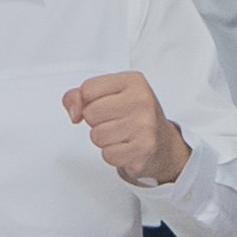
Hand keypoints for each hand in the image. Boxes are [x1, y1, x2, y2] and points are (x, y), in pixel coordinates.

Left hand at [62, 72, 187, 187]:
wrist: (163, 144)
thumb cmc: (132, 117)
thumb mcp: (109, 96)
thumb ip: (80, 96)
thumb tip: (74, 113)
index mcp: (133, 81)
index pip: (87, 89)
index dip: (88, 102)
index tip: (105, 106)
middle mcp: (142, 100)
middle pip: (90, 113)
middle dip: (97, 122)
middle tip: (116, 122)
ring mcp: (145, 125)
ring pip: (97, 136)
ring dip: (104, 140)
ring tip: (122, 135)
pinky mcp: (143, 148)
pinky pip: (107, 154)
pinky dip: (113, 155)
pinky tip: (127, 147)